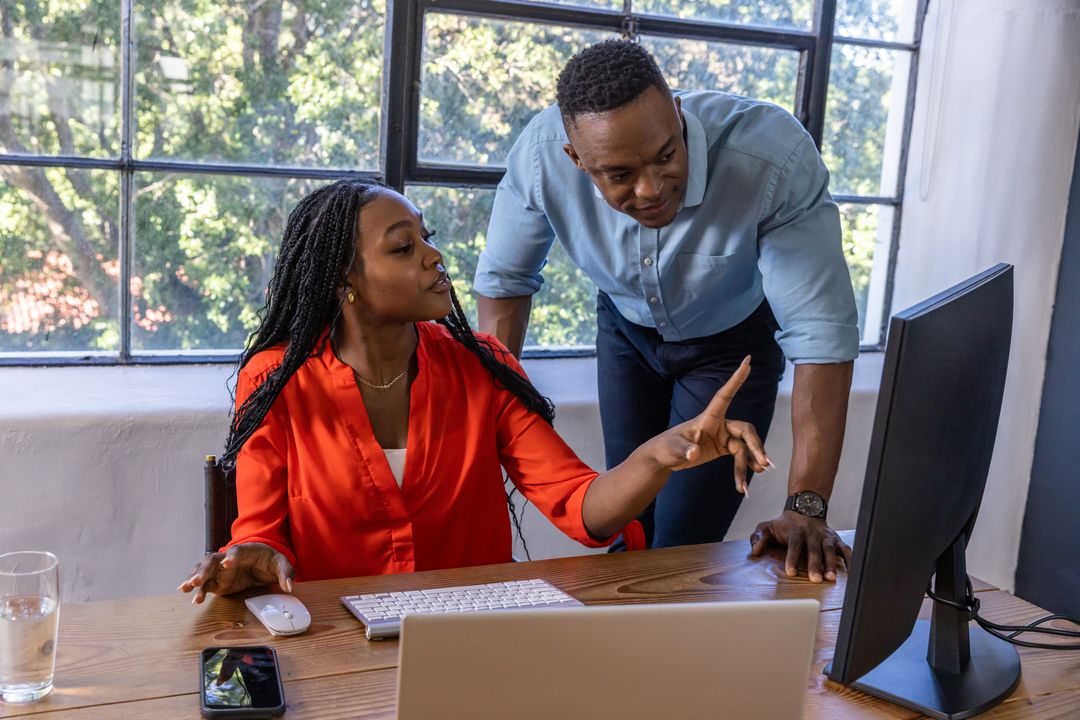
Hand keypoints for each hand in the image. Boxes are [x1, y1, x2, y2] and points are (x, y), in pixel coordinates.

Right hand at [178, 542, 293, 603]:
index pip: (236, 551)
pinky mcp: (218, 582)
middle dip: (204, 569)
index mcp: (244, 550)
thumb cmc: (270, 560)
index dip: (231, 557)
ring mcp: (220, 570)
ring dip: (195, 578)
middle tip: (197, 580)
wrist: (262, 564)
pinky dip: (198, 589)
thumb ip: (286, 573)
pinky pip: (205, 585)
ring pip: (204, 571)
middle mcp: (228, 559)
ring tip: (186, 588)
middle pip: (213, 560)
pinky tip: (190, 596)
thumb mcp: (282, 564)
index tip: (227, 564)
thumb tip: (289, 586)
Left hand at [646, 356, 770, 493]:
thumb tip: (694, 453)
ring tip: (754, 478)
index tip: (748, 361)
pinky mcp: (723, 448)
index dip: (736, 380)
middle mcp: (719, 424)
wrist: (664, 459)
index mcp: (707, 418)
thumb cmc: (665, 448)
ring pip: (744, 447)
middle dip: (755, 445)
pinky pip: (740, 457)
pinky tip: (743, 485)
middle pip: (745, 430)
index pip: (724, 396)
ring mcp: (723, 436)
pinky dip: (743, 470)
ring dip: (751, 462)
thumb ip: (684, 450)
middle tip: (763, 463)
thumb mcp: (672, 449)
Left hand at [749, 511, 851, 582]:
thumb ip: (759, 537)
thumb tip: (754, 551)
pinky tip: (852, 573)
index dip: (792, 558)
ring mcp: (826, 537)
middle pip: (814, 550)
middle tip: (815, 580)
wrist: (805, 508)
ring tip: (831, 578)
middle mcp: (812, 534)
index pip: (794, 545)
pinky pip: (846, 549)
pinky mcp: (836, 540)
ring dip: (832, 564)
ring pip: (830, 550)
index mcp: (795, 531)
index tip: (789, 572)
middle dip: (815, 564)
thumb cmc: (784, 524)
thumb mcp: (767, 527)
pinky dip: (850, 560)